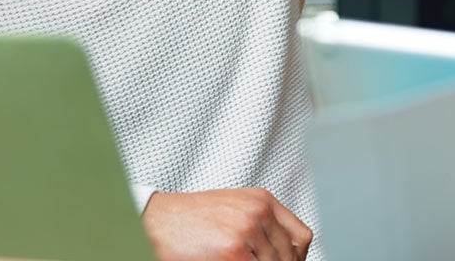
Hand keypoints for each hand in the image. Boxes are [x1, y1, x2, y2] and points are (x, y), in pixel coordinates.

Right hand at [142, 188, 313, 260]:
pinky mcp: (233, 252)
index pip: (301, 238)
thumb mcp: (233, 209)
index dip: (296, 259)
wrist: (153, 221)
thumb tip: (285, 255)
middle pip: (288, 257)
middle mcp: (258, 212)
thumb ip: (260, 226)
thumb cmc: (188, 219)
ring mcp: (246, 231)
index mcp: (262, 200)